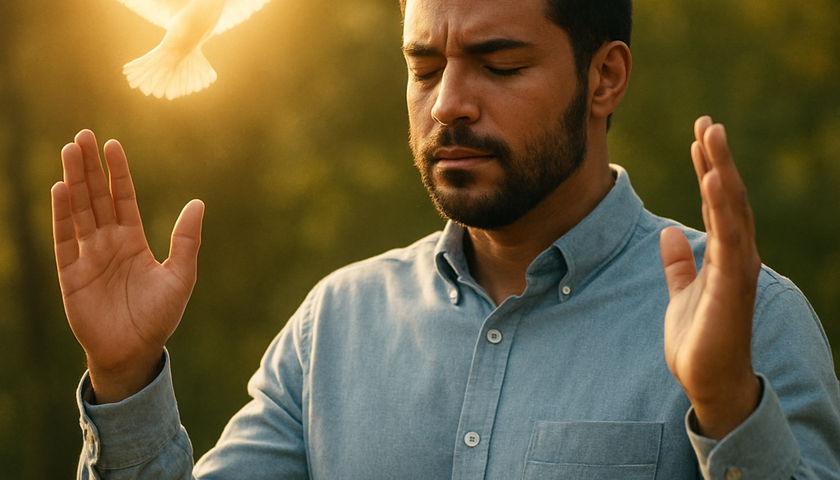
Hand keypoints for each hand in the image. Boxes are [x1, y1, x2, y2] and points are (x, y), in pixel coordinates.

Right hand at [51, 130, 203, 402]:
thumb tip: (198, 202)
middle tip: (82, 135)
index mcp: (134, 241)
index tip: (112, 144)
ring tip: (69, 151)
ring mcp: (88, 256)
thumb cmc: (159, 317)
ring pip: (79, 210)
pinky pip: (64, 239)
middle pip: (97, 197)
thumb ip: (186, 240)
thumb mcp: (180, 276)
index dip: (118, 172)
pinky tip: (60, 189)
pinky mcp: (70, 274)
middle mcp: (108, 243)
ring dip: (73, 181)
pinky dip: (61, 214)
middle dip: (90, 168)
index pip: (124, 199)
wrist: (134, 352)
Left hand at [660, 116, 761, 439]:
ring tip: (712, 136)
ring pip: (733, 210)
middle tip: (708, 122)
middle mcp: (735, 256)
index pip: (716, 204)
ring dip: (722, 171)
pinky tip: (715, 180)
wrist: (709, 381)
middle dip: (718, 159)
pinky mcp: (731, 285)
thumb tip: (669, 234)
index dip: (708, 170)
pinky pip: (729, 239)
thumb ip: (679, 265)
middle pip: (729, 198)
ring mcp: (737, 269)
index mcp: (723, 256)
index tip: (698, 138)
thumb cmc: (700, 340)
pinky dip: (722, 208)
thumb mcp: (681, 293)